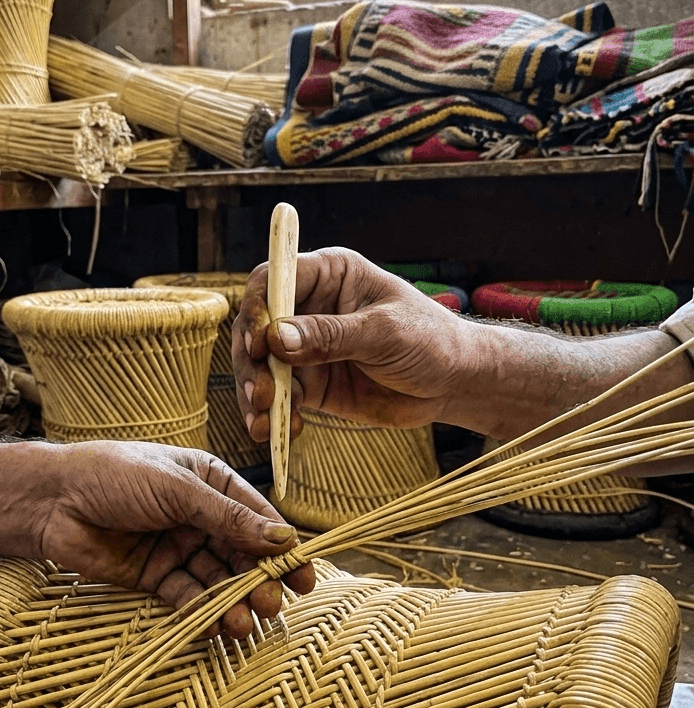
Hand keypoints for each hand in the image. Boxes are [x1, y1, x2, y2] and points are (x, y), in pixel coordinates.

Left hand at [35, 440, 314, 638]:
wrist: (52, 500)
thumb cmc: (114, 475)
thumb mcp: (177, 489)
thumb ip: (228, 517)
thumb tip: (283, 540)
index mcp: (210, 482)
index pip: (257, 517)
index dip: (282, 548)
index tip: (304, 575)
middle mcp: (199, 515)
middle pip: (241, 554)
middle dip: (259, 581)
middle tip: (272, 605)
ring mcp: (177, 547)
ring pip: (217, 579)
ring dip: (234, 601)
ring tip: (243, 622)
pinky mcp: (154, 576)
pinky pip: (187, 596)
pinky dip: (203, 612)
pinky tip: (216, 625)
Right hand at [232, 247, 477, 438]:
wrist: (454, 383)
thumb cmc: (430, 339)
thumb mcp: (384, 332)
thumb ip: (331, 335)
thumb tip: (277, 338)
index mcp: (329, 275)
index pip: (274, 279)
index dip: (257, 307)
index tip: (258, 341)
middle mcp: (309, 308)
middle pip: (257, 327)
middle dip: (252, 361)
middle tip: (261, 393)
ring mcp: (306, 348)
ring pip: (262, 367)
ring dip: (256, 393)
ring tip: (262, 419)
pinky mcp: (311, 383)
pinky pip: (281, 398)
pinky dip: (273, 416)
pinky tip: (276, 432)